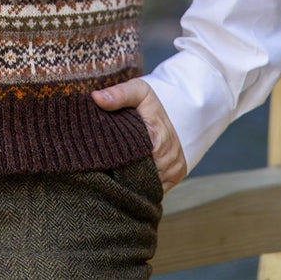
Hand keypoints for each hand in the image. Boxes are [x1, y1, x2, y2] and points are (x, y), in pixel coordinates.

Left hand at [92, 78, 187, 192]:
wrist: (184, 109)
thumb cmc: (156, 100)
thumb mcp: (138, 90)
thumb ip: (118, 94)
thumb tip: (95, 97)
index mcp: (157, 139)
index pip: (130, 160)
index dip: (113, 160)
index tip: (97, 157)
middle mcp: (168, 160)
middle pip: (137, 176)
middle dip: (119, 173)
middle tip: (100, 169)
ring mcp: (173, 171)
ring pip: (146, 186)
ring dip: (131, 181)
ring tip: (112, 175)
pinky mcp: (175, 177)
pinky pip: (155, 189)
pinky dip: (142, 185)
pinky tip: (127, 180)